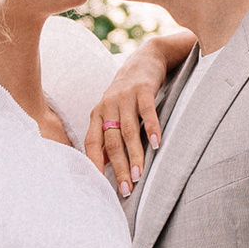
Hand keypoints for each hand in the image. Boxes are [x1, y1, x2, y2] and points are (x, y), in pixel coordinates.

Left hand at [88, 36, 175, 196]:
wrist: (145, 58)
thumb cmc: (128, 92)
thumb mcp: (114, 112)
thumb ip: (109, 136)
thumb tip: (105, 165)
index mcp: (97, 114)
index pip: (92, 143)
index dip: (95, 164)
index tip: (101, 187)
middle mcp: (107, 106)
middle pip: (112, 142)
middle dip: (118, 167)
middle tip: (126, 189)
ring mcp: (124, 97)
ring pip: (128, 131)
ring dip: (134, 154)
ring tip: (139, 174)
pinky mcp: (143, 89)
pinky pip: (146, 111)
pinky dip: (151, 128)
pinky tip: (156, 144)